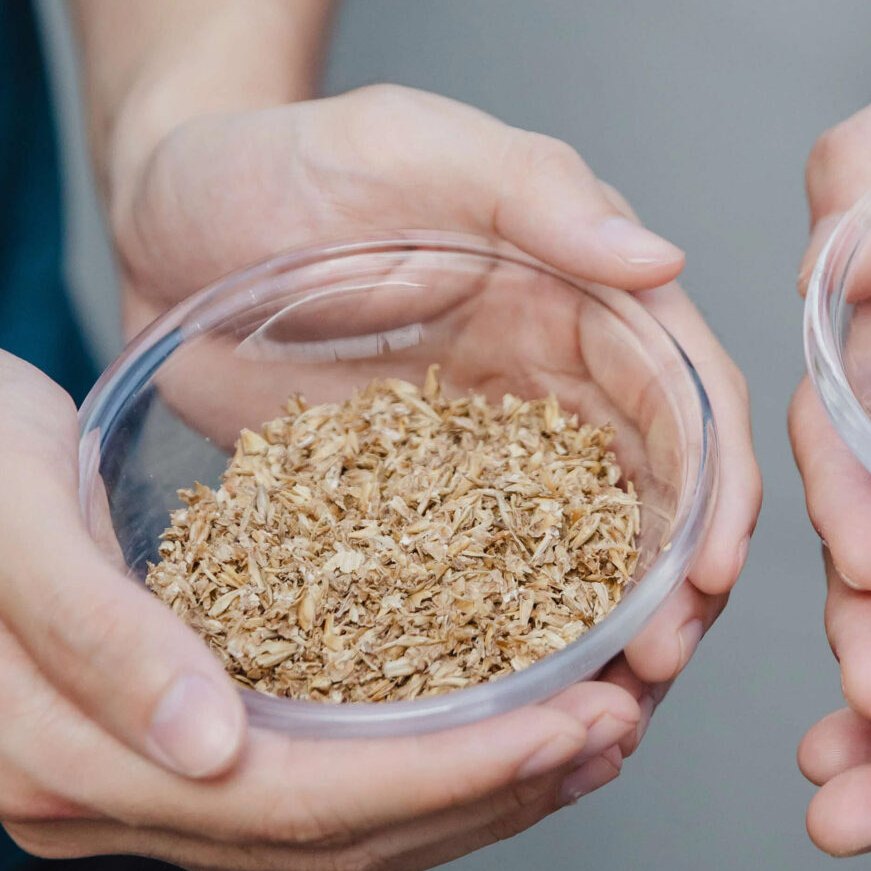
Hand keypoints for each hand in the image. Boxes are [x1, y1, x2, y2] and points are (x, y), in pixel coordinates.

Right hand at [0, 334, 651, 870]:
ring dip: (459, 799)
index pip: (294, 800)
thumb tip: (209, 747)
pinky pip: (291, 787)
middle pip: (325, 839)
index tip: (573, 721)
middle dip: (486, 796)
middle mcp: (95, 793)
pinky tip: (478, 724)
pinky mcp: (140, 741)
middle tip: (616, 730)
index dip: (448, 776)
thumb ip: (98, 632)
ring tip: (584, 740)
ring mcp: (117, 781)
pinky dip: (398, 772)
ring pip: (319, 833)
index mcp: (59, 748)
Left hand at [107, 84, 758, 706]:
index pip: (686, 399)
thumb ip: (533, 188)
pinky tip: (501, 724)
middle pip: (659, 504)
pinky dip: (504, 656)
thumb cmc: (276, 156)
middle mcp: (555, 386)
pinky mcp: (409, 518)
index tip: (710, 575)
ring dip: (606, 644)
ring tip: (595, 725)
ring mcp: (485, 462)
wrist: (155, 217)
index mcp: (581, 296)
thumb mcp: (403, 145)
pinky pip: (474, 596)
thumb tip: (660, 256)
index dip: (716, 490)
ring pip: (581, 567)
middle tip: (651, 677)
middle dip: (677, 595)